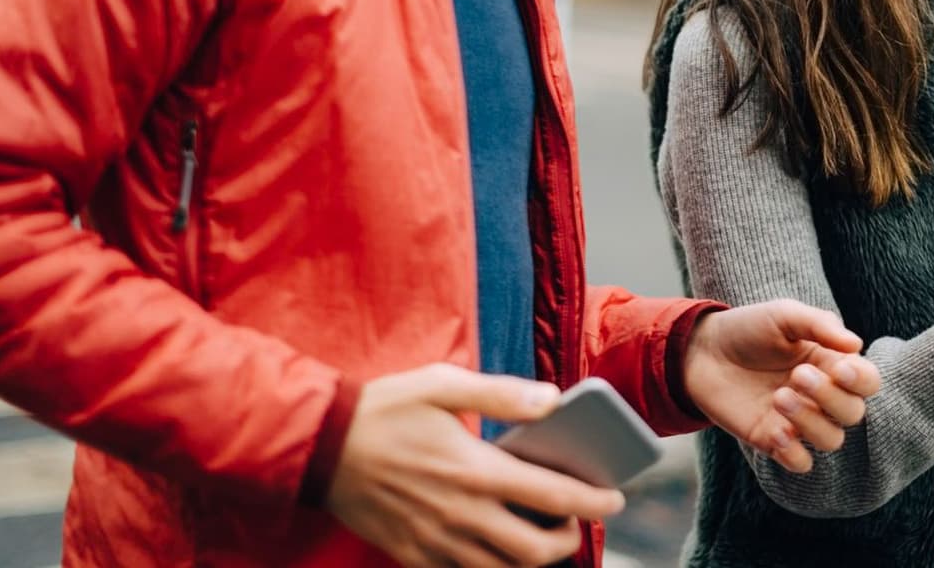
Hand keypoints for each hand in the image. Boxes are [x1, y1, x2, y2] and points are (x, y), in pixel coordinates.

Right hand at [327, 364, 625, 567]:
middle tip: (575, 521)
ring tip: (541, 535)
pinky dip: (490, 567)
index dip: (594, 502)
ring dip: (532, 559)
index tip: (615, 499)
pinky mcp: (413, 555)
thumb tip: (554, 400)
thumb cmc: (385, 409)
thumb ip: (502, 394)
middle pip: (535, 551)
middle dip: (568, 541)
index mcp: (476, 470)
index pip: (554, 497)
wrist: (318, 447)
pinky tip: (495, 545)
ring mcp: (436, 542)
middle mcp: (461, 514)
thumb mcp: (442, 383)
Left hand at [682, 300, 882, 473]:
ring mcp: (798, 421)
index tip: (839, 368)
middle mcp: (821, 396)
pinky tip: (775, 431)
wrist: (702, 352)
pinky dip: (794, 453)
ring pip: (832, 440)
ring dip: (812, 422)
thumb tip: (856, 345)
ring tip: (779, 397)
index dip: (861, 381)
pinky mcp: (773, 441)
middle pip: (853, 413)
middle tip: (797, 375)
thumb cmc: (748, 329)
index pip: (867, 382)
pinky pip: (800, 463)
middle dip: (830, 397)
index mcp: (831, 364)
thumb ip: (820, 325)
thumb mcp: (784, 315)